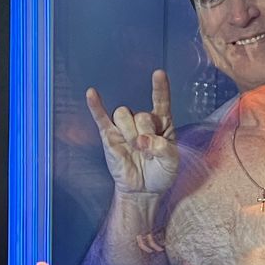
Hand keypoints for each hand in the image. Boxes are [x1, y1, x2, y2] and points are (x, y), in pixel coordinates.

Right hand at [85, 70, 177, 196]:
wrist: (144, 190)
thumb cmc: (161, 173)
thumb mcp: (172, 162)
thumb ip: (163, 148)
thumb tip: (142, 141)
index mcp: (162, 123)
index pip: (161, 101)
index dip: (160, 88)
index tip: (158, 74)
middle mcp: (143, 121)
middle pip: (140, 114)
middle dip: (145, 134)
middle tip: (149, 152)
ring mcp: (125, 128)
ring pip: (123, 115)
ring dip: (129, 132)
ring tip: (135, 148)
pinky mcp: (110, 136)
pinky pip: (101, 117)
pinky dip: (95, 106)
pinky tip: (91, 93)